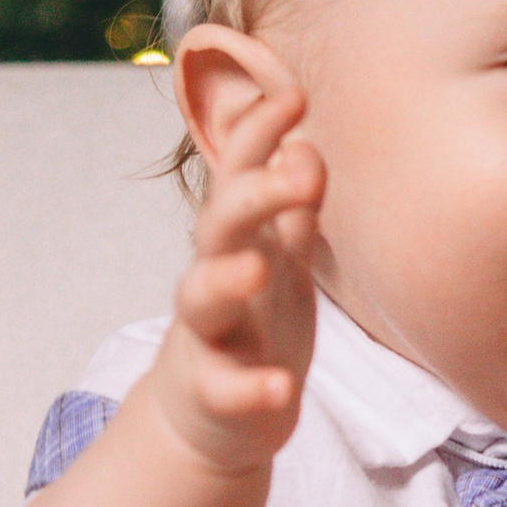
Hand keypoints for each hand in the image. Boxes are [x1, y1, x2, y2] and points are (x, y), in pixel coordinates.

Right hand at [144, 75, 324, 475]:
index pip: (240, 171)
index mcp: (238, 238)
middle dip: (254, 194)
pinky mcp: (216, 392)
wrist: (212, 412)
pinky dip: (251, 388)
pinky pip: (226, 388)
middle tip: (301, 174)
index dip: (260, 132)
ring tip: (258, 270)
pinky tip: (279, 388)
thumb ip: (292, 204)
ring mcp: (210, 334)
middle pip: (220, 223)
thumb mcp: (280, 255)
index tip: (295, 94)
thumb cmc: (253, 319)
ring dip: (226, 279)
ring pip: (201, 298)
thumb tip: (304, 145)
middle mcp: (216, 275)